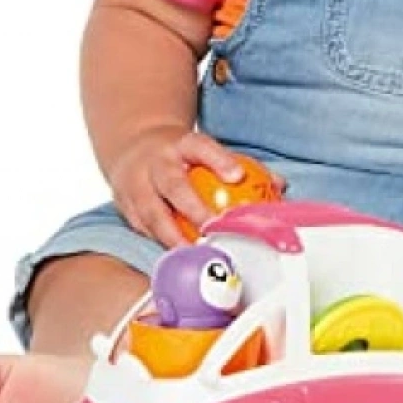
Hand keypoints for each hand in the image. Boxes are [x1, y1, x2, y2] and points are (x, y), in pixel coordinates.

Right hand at [109, 128, 247, 247]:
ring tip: (195, 254)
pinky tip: (178, 258)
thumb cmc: (179, 153)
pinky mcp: (123, 205)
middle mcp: (155, 162)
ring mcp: (135, 183)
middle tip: (214, 229)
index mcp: (180, 144)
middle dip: (194, 210)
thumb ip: (239, 165)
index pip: (200, 146)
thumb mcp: (204, 148)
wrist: (133, 145)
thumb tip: (279, 185)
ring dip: (173, 237)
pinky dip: (159, 243)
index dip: (219, 160)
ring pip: (152, 213)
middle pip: (173, 185)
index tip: (237, 175)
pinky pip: (141, 228)